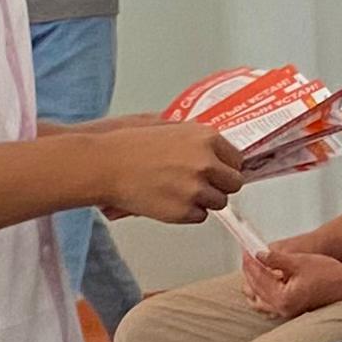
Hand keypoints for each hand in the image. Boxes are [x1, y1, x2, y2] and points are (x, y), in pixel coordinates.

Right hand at [98, 122, 242, 222]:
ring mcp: (197, 189)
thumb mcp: (165, 125)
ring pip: (219, 202)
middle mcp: (207, 163)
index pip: (236, 159)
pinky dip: (187, 213)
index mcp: (206, 138)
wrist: (104, 165)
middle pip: (234, 183)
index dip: (225, 166)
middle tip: (200, 184)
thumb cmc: (128, 144)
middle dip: (219, 184)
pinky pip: (199, 216)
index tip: (218, 170)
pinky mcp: (184, 211)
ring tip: (178, 192)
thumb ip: (192, 136)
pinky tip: (168, 200)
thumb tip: (210, 147)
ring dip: (204, 200)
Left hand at [242, 248, 341, 319]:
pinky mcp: (291, 310)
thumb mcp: (298, 261)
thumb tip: (257, 255)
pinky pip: (268, 305)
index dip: (250, 262)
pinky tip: (262, 284)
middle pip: (255, 290)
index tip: (246, 250)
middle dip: (250, 272)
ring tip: (252, 267)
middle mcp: (282, 308)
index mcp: (283, 298)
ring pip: (259, 300)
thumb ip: (274, 259)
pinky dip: (262, 294)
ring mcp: (286, 312)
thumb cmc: (328, 273)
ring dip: (253, 283)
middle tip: (247, 256)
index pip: (258, 278)